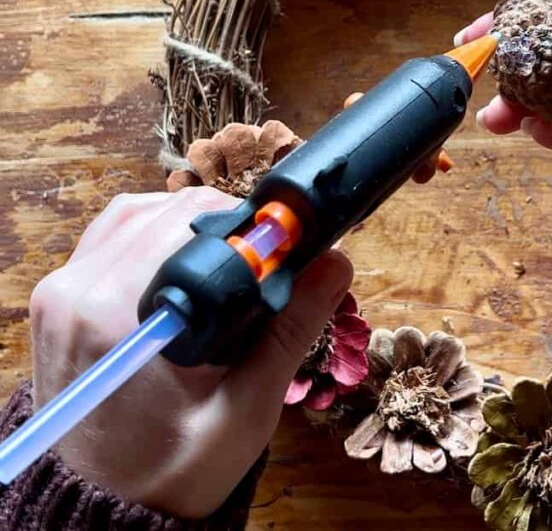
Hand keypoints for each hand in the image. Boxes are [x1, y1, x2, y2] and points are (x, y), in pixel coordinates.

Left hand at [29, 188, 352, 516]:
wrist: (103, 509)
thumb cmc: (175, 470)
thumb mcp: (246, 410)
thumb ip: (289, 332)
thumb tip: (336, 262)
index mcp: (116, 315)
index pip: (192, 221)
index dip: (250, 229)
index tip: (284, 255)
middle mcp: (77, 290)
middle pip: (165, 210)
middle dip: (225, 228)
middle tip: (262, 270)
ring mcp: (59, 291)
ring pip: (137, 212)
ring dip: (189, 227)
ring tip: (226, 272)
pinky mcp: (56, 298)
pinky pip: (109, 236)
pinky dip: (152, 236)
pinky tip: (182, 270)